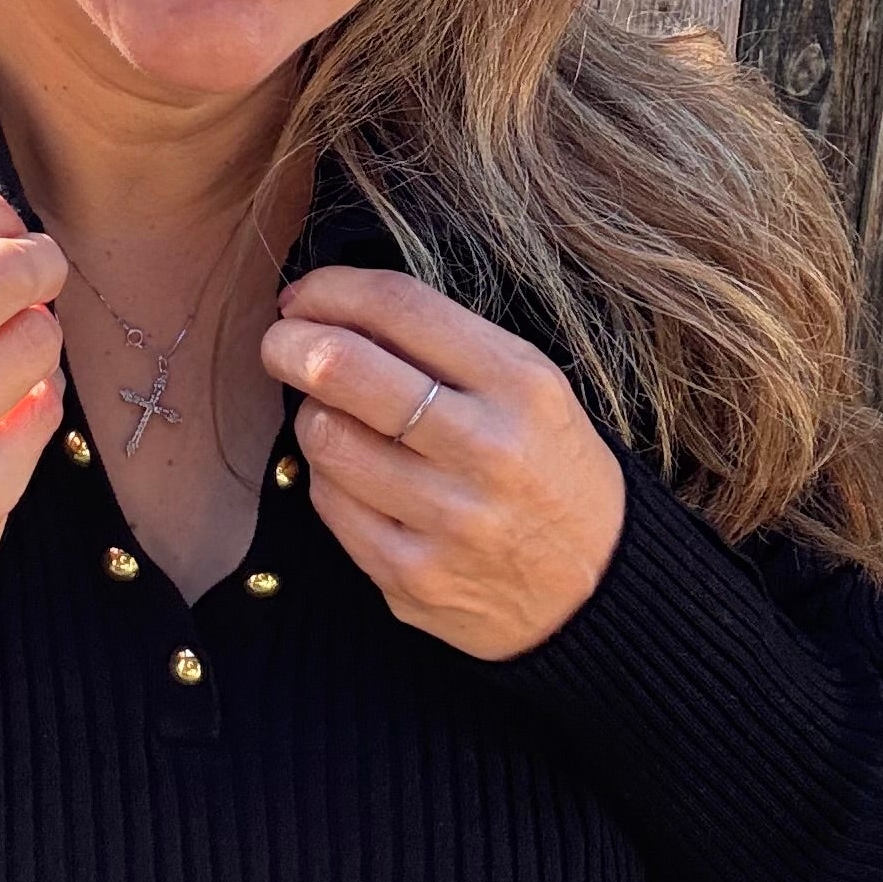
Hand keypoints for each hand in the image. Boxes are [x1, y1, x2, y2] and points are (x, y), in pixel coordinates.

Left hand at [257, 266, 626, 659]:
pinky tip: (357, 477)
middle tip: (281, 344)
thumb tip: (335, 310)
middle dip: (289, 344)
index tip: (303, 296)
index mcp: (519, 384)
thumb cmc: (552, 471)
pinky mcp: (411, 575)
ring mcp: (446, 517)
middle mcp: (485, 447)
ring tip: (337, 420)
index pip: (399, 306)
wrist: (601, 591)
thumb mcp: (533, 390)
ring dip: (314, 417)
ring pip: (324, 438)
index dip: (331, 290)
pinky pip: (330, 503)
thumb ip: (446, 346)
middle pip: (341, 368)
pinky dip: (330, 479)